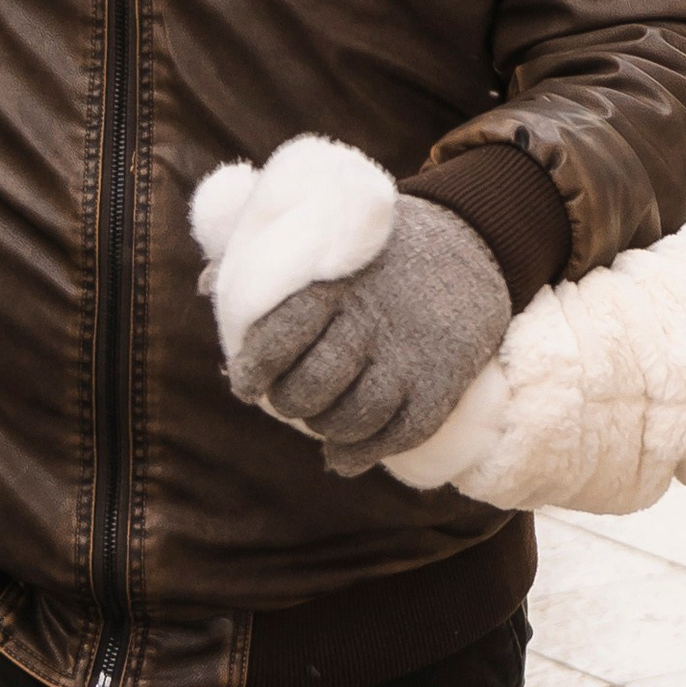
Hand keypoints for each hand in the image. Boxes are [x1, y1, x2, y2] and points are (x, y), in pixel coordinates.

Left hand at [227, 201, 510, 475]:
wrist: (478, 238)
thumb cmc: (385, 242)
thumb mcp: (328, 231)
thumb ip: (267, 255)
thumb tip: (208, 287)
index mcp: (335, 281)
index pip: (278, 338)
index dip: (255, 370)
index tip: (247, 383)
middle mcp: (370, 321)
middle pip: (311, 387)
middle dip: (289, 403)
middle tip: (285, 400)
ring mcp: (409, 355)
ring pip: (352, 418)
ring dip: (325, 430)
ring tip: (318, 421)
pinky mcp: (442, 381)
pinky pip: (397, 435)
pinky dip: (363, 454)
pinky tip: (343, 455)